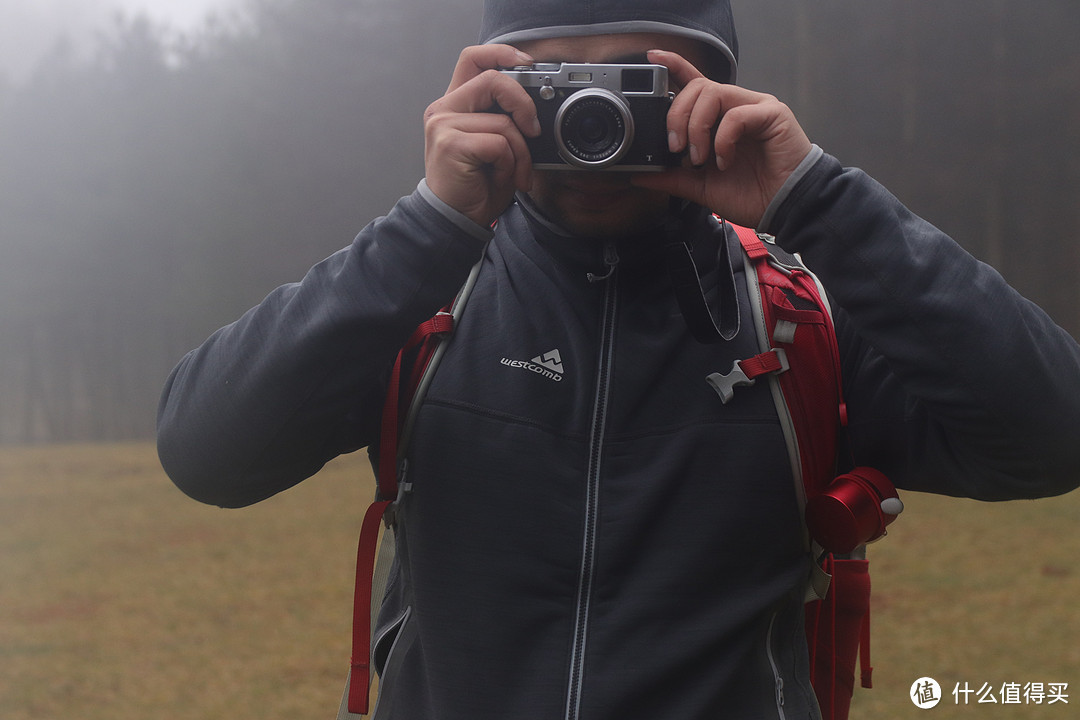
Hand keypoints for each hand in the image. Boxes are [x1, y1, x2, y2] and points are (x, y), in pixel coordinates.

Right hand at [423, 45, 541, 227]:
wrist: (456, 220)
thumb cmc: (476, 186)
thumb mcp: (495, 146)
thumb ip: (505, 120)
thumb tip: (536, 109)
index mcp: (454, 105)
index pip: (473, 59)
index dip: (502, 53)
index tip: (527, 64)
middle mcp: (443, 110)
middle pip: (492, 79)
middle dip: (524, 104)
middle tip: (534, 131)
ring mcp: (443, 125)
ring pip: (502, 121)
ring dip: (521, 152)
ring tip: (514, 172)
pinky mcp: (450, 144)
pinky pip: (499, 143)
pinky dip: (510, 164)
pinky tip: (500, 178)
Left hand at [632, 49, 812, 228]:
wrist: (782, 209)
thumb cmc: (751, 194)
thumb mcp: (700, 187)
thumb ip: (672, 177)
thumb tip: (640, 175)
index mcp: (718, 119)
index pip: (695, 82)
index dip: (675, 66)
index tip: (654, 58)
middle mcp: (735, 107)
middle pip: (697, 87)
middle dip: (677, 116)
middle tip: (676, 148)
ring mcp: (754, 107)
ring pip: (713, 93)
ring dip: (697, 127)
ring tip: (700, 158)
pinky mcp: (772, 114)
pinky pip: (736, 114)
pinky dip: (722, 140)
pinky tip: (725, 160)